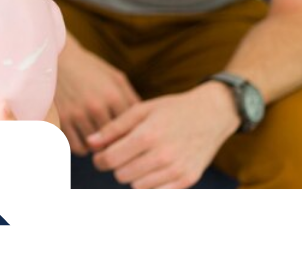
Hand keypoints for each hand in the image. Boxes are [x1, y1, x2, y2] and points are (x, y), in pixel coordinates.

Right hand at [54, 40, 140, 154]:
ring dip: (100, 147)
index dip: (133, 135)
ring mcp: (77, 114)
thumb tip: (146, 123)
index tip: (134, 138)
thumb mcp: (116, 77)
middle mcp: (96, 106)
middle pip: (114, 140)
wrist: (59, 58)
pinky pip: (77, 147)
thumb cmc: (91, 68)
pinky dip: (83, 148)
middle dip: (117, 143)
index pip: (130, 128)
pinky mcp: (62, 119)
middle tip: (119, 144)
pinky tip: (87, 141)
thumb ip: (132, 99)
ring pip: (95, 147)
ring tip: (102, 142)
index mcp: (113, 96)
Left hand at [87, 83, 239, 188]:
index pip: (110, 159)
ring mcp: (177, 170)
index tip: (101, 155)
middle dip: (117, 166)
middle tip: (124, 154)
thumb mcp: (141, 110)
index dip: (100, 159)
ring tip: (141, 158)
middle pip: (121, 175)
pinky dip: (150, 183)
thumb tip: (90, 144)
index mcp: (147, 135)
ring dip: (133, 175)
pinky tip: (154, 167)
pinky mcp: (188, 179)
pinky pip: (156, 192)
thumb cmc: (172, 109)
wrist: (212, 114)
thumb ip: (113, 128)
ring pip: (137, 187)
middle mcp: (163, 155)